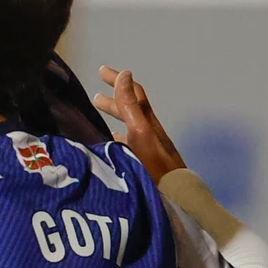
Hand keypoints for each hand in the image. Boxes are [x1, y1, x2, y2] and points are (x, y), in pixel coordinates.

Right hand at [93, 66, 186, 183]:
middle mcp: (146, 131)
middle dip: (112, 98)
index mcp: (146, 122)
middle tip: (95, 94)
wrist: (172, 195)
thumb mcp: (139, 132)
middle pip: (129, 108)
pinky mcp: (142, 161)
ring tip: (98, 112)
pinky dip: (115, 136)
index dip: (118, 80)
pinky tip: (109, 141)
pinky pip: (125, 142)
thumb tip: (125, 75)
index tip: (101, 71)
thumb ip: (130, 105)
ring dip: (113, 115)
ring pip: (126, 124)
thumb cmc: (154, 165)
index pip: (132, 93)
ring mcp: (145, 146)